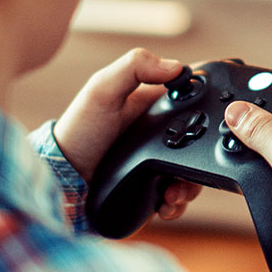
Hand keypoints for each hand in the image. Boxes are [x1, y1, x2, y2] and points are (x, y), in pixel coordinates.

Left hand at [54, 48, 201, 219]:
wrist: (64, 180)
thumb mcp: (102, 90)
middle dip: (203, 159)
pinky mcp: (155, 190)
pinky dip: (178, 204)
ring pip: (194, 174)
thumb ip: (134, 68)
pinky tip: (166, 205)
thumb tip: (176, 67)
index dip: (207, 109)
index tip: (207, 123)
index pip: (194, 101)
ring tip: (173, 193)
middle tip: (190, 170)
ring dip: (190, 186)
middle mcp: (162, 135)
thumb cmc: (79, 131)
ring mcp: (160, 164)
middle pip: (201, 143)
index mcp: (155, 106)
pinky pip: (180, 198)